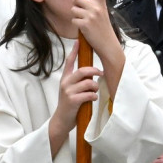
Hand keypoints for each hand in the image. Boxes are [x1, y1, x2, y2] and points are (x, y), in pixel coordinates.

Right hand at [48, 41, 102, 155]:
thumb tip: (93, 73)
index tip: (79, 41)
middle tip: (100, 73)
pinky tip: (92, 99)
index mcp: (65, 78)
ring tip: (95, 91)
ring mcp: (68, 91)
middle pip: (83, 70)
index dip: (74, 51)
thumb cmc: (69, 105)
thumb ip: (78, 81)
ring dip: (95, 87)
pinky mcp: (73, 100)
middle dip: (94, 70)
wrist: (61, 120)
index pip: (69, 61)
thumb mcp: (70, 90)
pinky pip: (89, 94)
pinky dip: (93, 96)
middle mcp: (65, 82)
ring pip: (89, 82)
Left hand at [71, 0, 119, 58]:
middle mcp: (96, 7)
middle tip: (82, 13)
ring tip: (84, 23)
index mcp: (101, 4)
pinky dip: (76, 25)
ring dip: (76, 16)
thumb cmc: (103, 29)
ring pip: (73, 9)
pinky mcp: (84, 24)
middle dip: (76, 5)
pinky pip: (73, 20)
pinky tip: (84, 29)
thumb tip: (80, 1)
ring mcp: (90, 15)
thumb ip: (94, 6)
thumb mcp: (102, 14)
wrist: (108, 45)